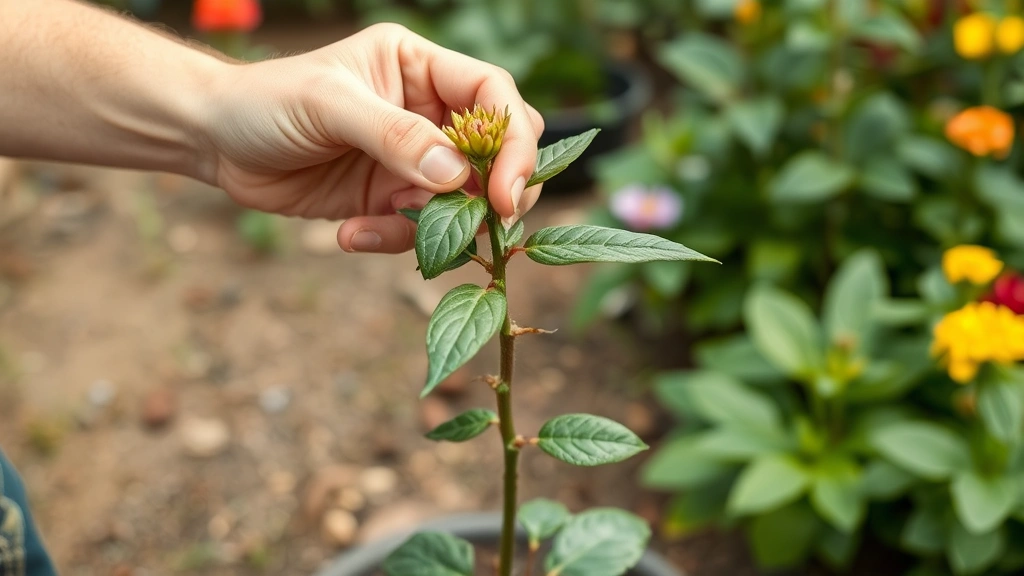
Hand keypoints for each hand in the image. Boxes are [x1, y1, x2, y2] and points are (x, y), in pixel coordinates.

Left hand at [202, 23, 544, 252]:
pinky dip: (394, 240)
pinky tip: (348, 234)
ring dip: (435, 227)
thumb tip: (456, 175)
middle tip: (479, 225)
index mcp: (421, 68)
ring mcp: (412, 160)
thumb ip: (394, 136)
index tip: (504, 192)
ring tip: (376, 224)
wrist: (216, 141)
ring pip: (463, 202)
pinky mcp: (390, 199)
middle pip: (497, 153)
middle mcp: (427, 112)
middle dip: (491, 194)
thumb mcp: (328, 104)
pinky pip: (420, 230)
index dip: (512, 141)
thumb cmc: (267, 101)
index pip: (493, 95)